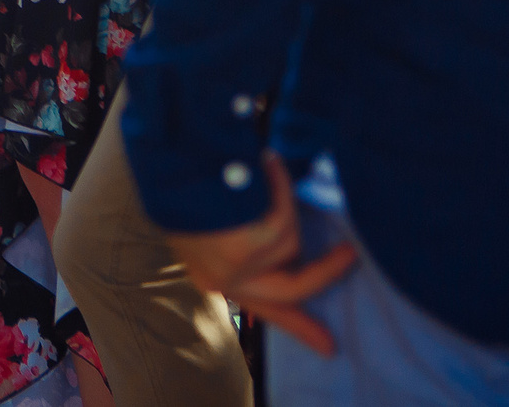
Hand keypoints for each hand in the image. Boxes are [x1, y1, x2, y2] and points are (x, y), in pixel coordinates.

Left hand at [165, 154, 358, 356]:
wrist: (160, 172)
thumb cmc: (177, 194)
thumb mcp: (196, 231)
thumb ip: (231, 251)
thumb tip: (279, 252)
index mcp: (214, 278)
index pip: (264, 309)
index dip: (300, 325)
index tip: (328, 346)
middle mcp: (228, 280)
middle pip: (294, 289)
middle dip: (326, 272)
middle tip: (349, 254)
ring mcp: (240, 267)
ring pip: (290, 241)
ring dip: (283, 203)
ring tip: (261, 170)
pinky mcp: (250, 250)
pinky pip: (285, 215)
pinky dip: (280, 185)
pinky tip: (268, 163)